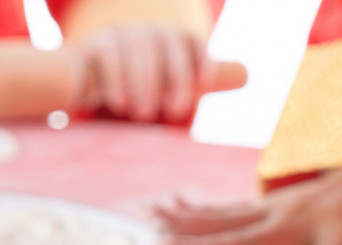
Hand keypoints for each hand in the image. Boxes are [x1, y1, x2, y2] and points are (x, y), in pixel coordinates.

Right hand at [70, 22, 208, 123]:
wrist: (94, 84)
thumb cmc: (145, 89)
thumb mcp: (176, 84)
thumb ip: (207, 79)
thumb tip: (247, 74)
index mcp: (174, 40)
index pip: (192, 44)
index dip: (200, 63)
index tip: (203, 86)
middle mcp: (151, 33)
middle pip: (167, 47)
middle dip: (172, 79)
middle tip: (172, 111)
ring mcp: (123, 36)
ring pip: (139, 52)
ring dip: (143, 84)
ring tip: (142, 113)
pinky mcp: (97, 46)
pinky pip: (110, 57)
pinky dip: (117, 81)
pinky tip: (120, 104)